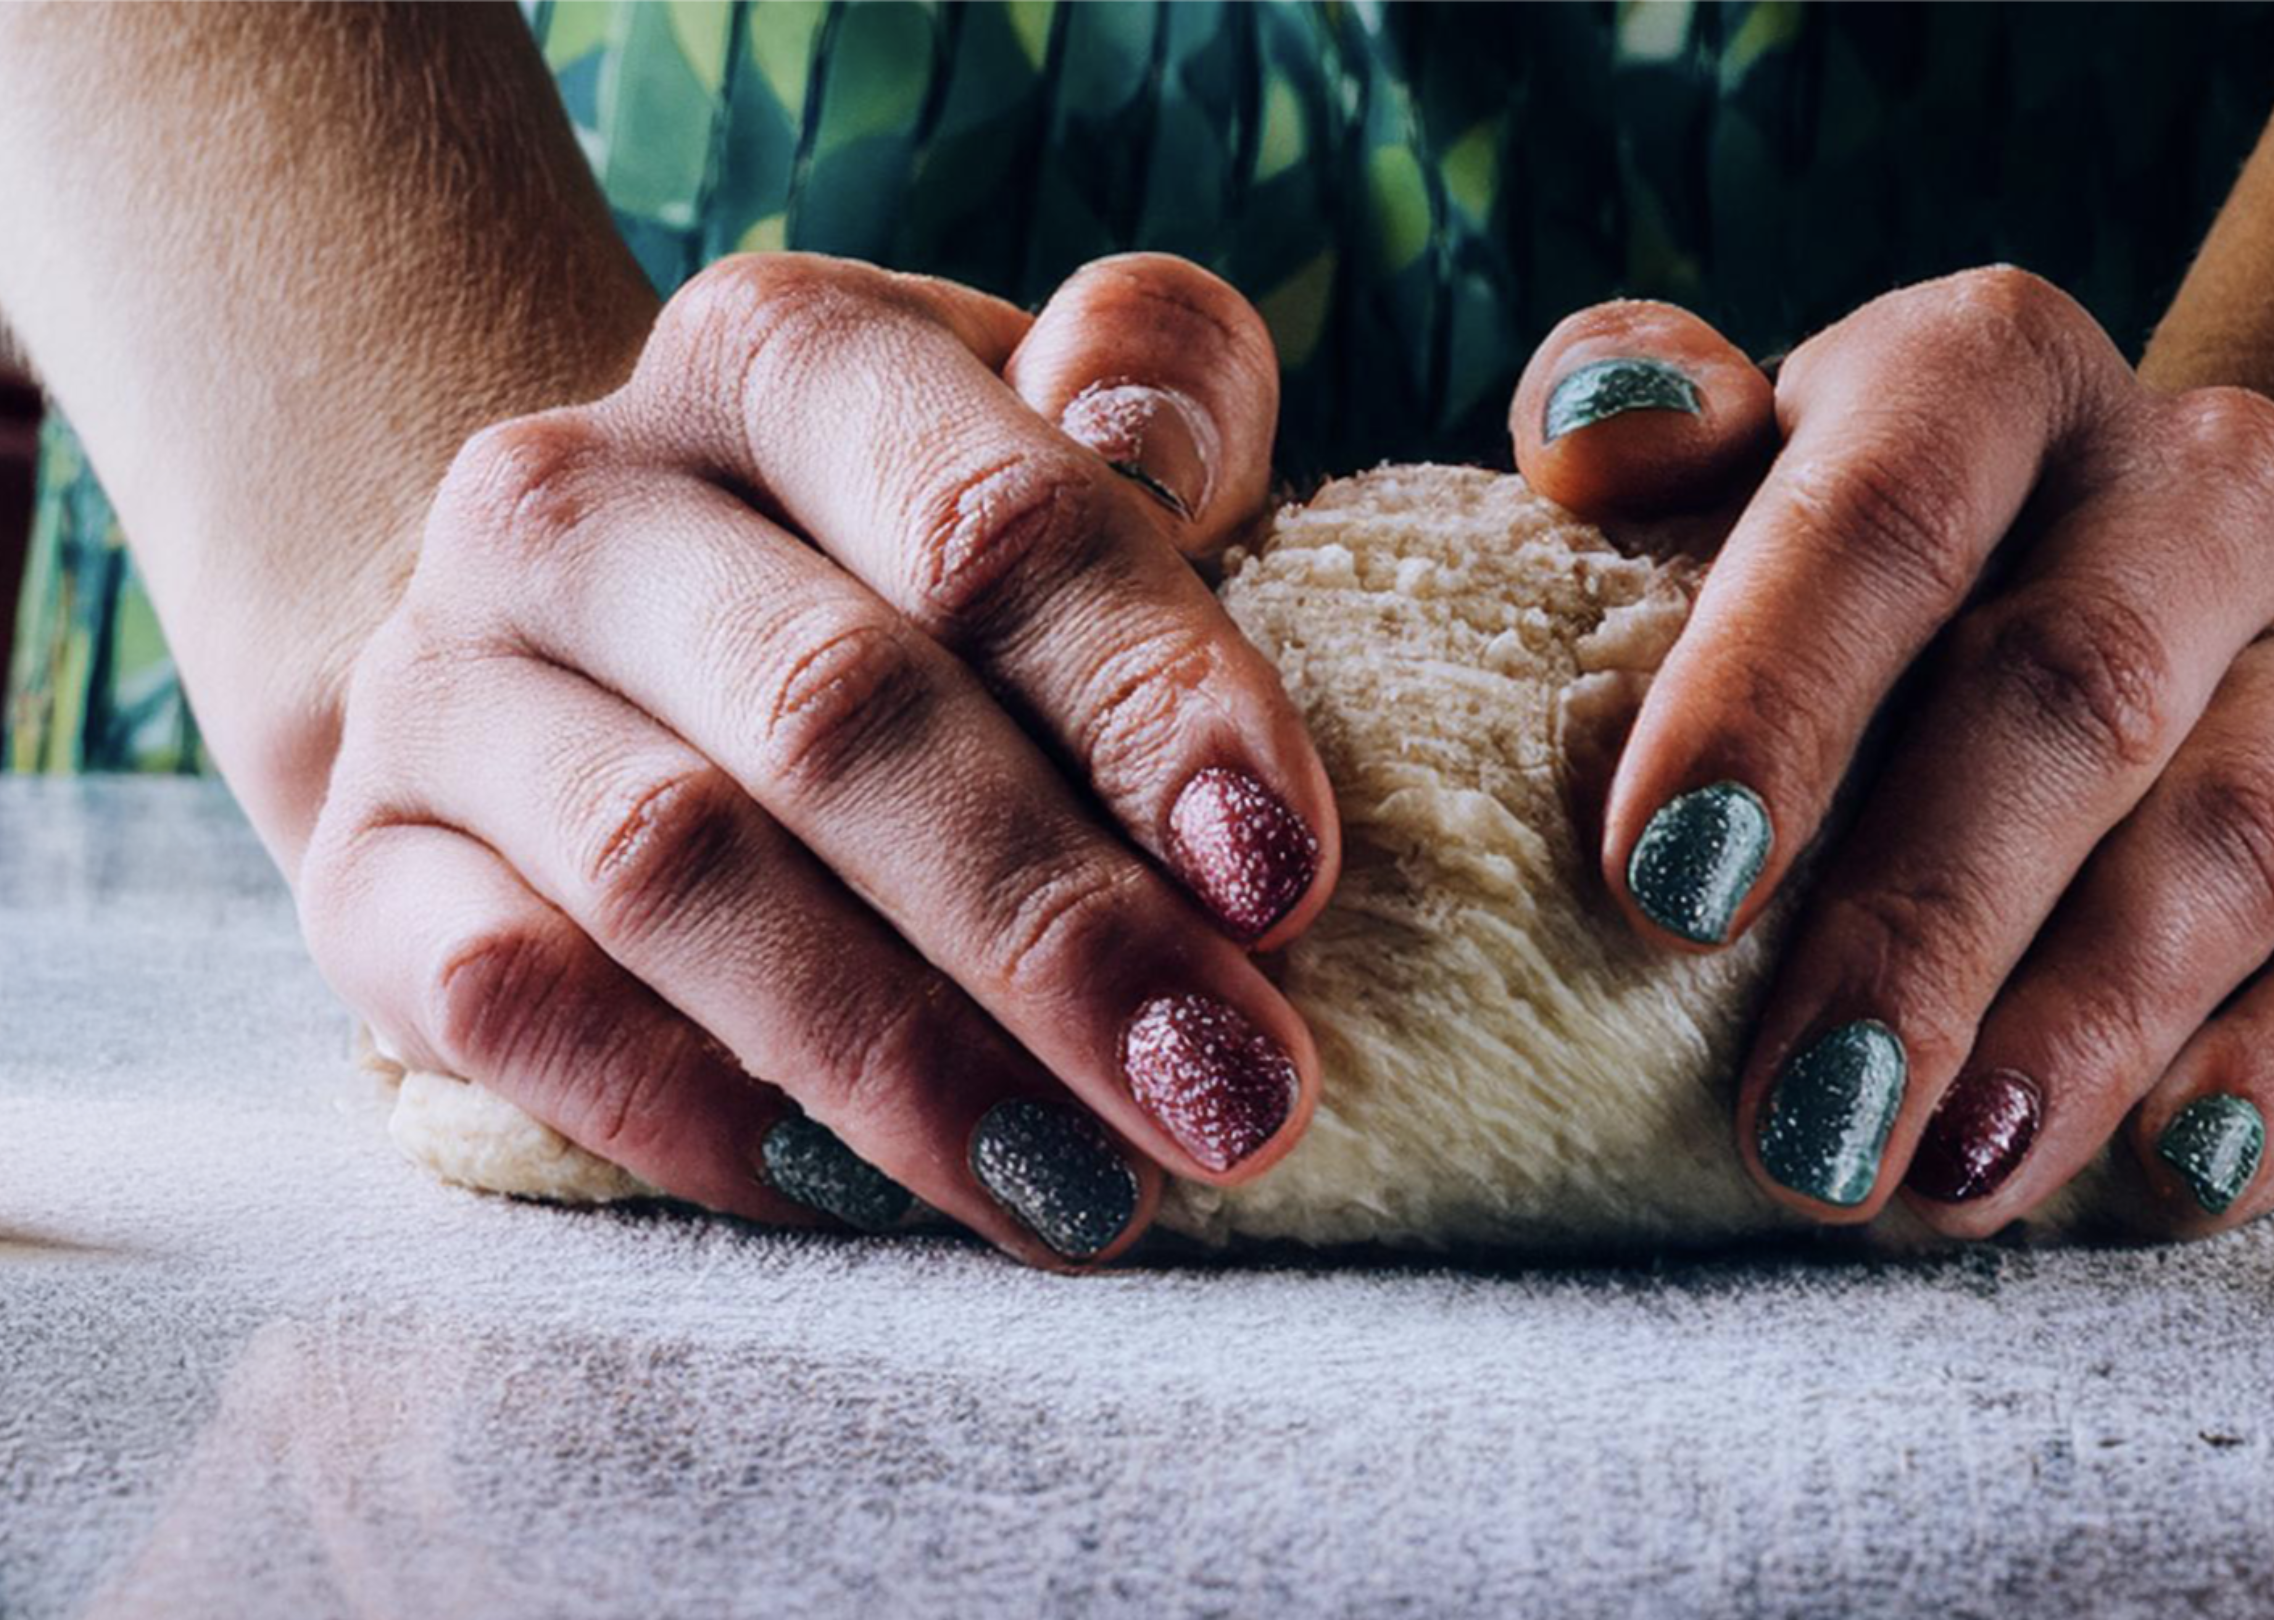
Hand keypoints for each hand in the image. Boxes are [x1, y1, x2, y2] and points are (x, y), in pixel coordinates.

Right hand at [297, 252, 1334, 1267]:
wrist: (592, 645)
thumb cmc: (898, 554)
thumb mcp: (1043, 432)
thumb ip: (1156, 387)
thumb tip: (1149, 437)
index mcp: (782, 357)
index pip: (988, 522)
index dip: (1148, 703)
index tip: (1283, 876)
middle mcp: (577, 495)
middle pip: (837, 713)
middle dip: (1056, 928)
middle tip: (1228, 1092)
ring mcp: (446, 682)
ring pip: (678, 873)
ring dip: (902, 1056)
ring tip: (1086, 1191)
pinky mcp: (363, 867)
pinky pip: (510, 1003)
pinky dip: (689, 1110)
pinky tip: (854, 1197)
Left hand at [1510, 270, 2273, 1236]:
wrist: (2236, 600)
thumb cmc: (1922, 570)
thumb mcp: (1775, 465)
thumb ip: (1647, 414)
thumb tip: (1597, 444)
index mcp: (2003, 374)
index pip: (1889, 505)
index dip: (1774, 693)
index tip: (1662, 888)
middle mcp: (2209, 482)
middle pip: (2071, 692)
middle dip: (1923, 927)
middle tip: (1799, 1121)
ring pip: (2237, 832)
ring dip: (2086, 1025)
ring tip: (1948, 1177)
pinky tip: (2176, 1175)